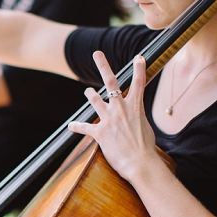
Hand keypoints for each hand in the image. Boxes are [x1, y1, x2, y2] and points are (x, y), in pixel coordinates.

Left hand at [68, 52, 158, 186]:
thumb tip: (135, 118)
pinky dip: (77, 126)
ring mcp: (109, 119)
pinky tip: (71, 125)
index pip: (139, 81)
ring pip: (95, 99)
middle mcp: (120, 108)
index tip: (139, 57)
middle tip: (97, 53)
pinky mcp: (100, 133)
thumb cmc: (146, 148)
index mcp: (135, 106)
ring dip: (90, 94)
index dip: (139, 67)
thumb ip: (137, 117)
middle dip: (103, 65)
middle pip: (111, 81)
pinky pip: (85, 128)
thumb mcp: (145, 127)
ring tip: (87, 91)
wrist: (141, 163)